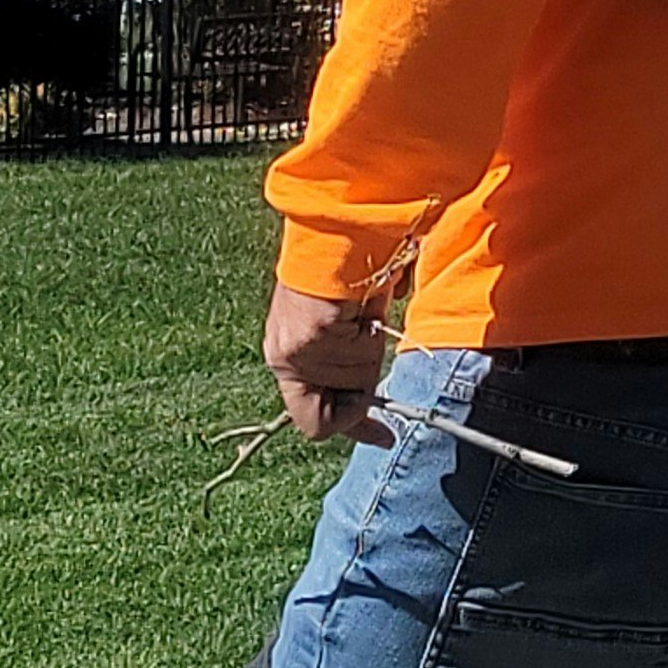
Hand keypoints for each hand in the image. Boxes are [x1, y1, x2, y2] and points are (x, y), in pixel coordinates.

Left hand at [263, 283, 387, 445]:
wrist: (337, 233)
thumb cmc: (345, 278)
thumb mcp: (347, 337)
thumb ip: (355, 380)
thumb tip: (384, 428)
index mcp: (286, 356)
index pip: (312, 420)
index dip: (349, 429)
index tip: (383, 434)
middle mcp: (284, 358)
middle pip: (333, 413)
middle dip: (360, 391)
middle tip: (366, 351)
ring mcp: (295, 351)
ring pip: (354, 385)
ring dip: (369, 352)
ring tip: (361, 312)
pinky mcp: (310, 336)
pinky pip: (359, 358)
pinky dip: (371, 333)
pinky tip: (361, 305)